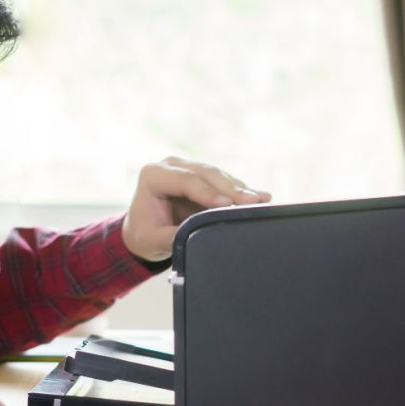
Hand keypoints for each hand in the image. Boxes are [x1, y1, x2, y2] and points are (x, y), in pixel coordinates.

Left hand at [121, 156, 270, 261]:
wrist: (143, 230)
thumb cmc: (145, 233)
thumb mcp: (153, 240)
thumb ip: (172, 236)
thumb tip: (198, 235)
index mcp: (153, 176)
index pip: (184, 180)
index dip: (207, 191)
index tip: (227, 203)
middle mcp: (171, 166)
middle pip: (205, 174)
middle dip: (230, 188)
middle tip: (252, 201)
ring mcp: (188, 168)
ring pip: (218, 175)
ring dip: (239, 188)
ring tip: (260, 199)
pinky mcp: (202, 176)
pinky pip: (223, 181)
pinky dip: (240, 189)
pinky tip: (259, 196)